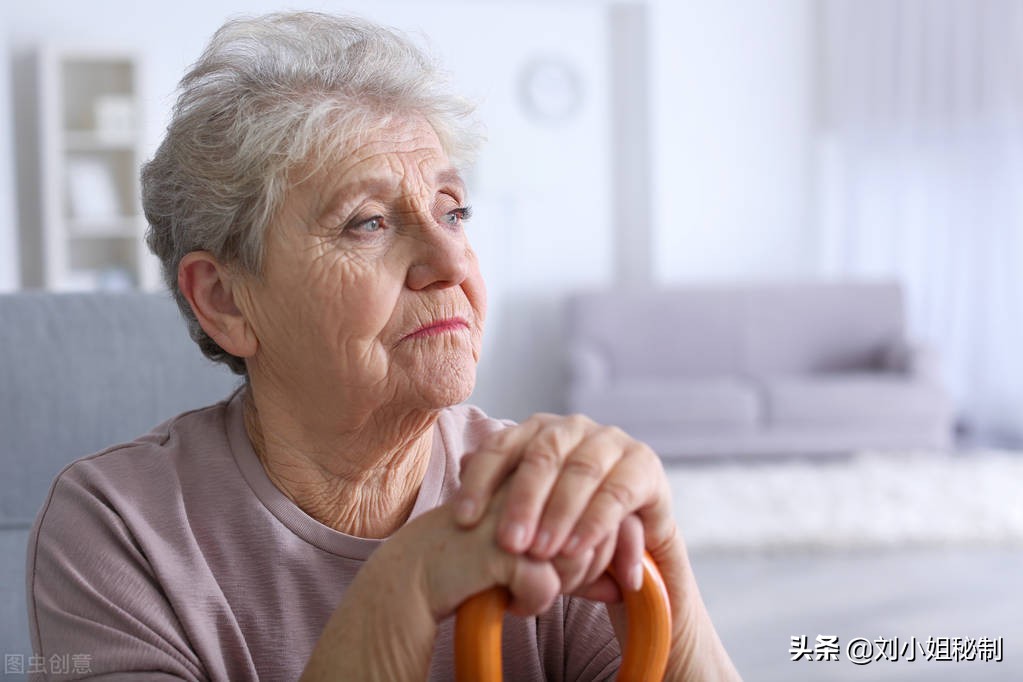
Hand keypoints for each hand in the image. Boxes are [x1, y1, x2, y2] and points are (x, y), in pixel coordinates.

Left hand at [453, 413, 676, 599]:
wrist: (624, 539)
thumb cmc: (564, 520)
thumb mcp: (529, 506)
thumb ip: (499, 485)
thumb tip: (461, 461)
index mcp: (537, 430)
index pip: (501, 446)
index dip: (480, 481)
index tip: (463, 520)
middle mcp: (573, 427)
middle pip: (541, 455)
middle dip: (522, 501)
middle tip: (509, 543)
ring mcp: (611, 441)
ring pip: (580, 470)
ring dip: (559, 512)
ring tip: (541, 551)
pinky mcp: (644, 464)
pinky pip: (617, 491)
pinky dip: (595, 521)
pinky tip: (576, 548)